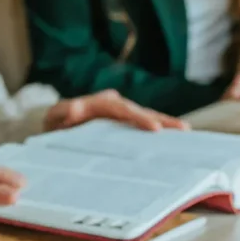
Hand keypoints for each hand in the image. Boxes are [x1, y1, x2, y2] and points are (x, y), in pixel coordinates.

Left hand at [44, 89, 187, 131]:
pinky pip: (142, 125)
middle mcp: (114, 103)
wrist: (55, 125)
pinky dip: (158, 129)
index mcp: (100, 102)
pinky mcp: (124, 123)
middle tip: (182, 129)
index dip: (140, 118)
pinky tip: (174, 138)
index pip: (123, 109)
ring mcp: (121, 112)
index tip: (155, 129)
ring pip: (146, 116)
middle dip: (162, 120)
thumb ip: (62, 113)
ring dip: (166, 123)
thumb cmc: (54, 124)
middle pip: (141, 111)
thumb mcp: (54, 118)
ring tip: (185, 131)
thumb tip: (75, 108)